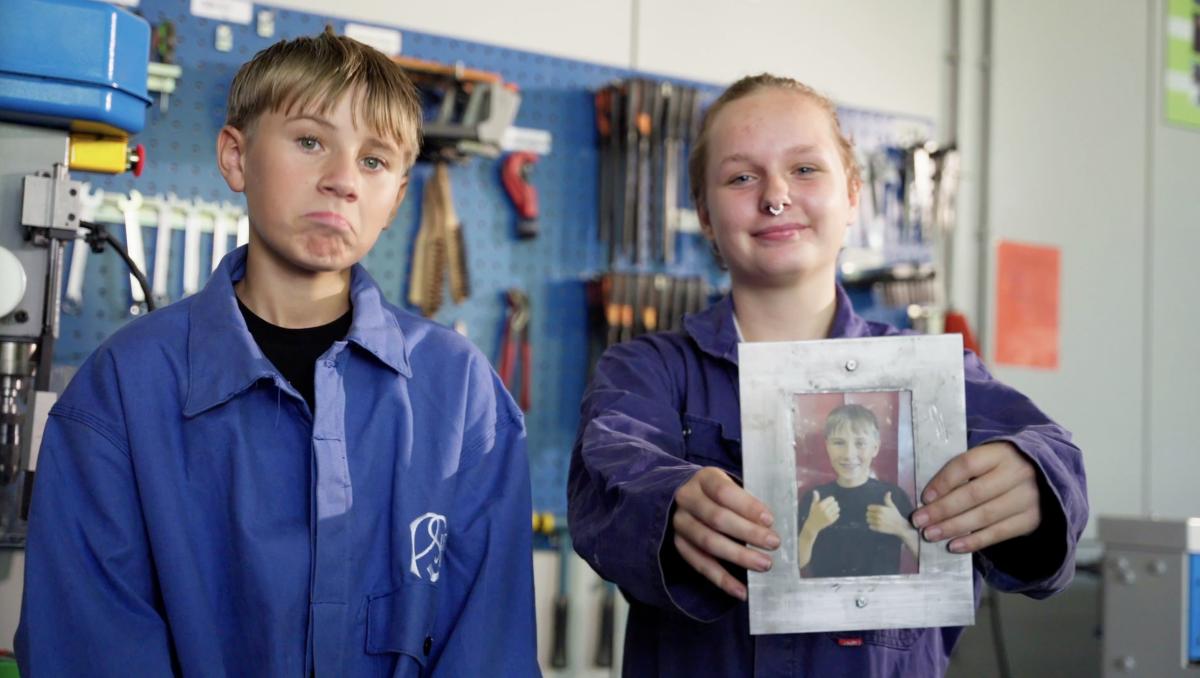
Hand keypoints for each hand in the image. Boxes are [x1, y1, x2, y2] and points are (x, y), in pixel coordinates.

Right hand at [672, 467, 779, 600]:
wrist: (688, 498)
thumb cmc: (720, 494)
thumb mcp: (731, 485)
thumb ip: (748, 499)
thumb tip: (777, 520)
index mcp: (704, 479)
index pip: (724, 491)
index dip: (747, 506)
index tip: (770, 520)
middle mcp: (686, 499)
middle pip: (717, 518)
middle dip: (748, 532)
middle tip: (774, 543)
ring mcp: (680, 523)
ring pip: (708, 542)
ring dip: (738, 556)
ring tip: (763, 565)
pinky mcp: (679, 544)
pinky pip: (699, 564)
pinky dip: (721, 579)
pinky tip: (741, 590)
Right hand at [803, 490, 839, 533]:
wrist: (813, 525)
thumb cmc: (813, 513)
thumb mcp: (813, 505)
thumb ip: (815, 498)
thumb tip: (815, 491)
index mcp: (821, 506)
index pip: (831, 499)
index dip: (831, 499)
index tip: (830, 500)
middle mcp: (825, 511)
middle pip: (835, 503)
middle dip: (834, 503)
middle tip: (832, 504)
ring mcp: (828, 516)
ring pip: (837, 509)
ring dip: (836, 508)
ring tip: (833, 508)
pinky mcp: (831, 521)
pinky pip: (837, 515)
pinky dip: (836, 513)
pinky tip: (833, 513)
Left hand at [866, 492, 907, 536]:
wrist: (900, 526)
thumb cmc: (895, 515)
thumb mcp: (892, 506)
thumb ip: (887, 499)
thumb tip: (888, 492)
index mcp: (881, 509)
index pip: (869, 508)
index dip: (871, 509)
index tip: (875, 511)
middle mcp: (879, 515)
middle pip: (867, 514)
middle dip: (870, 514)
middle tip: (875, 516)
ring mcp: (878, 522)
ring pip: (868, 520)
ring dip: (870, 520)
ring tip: (876, 520)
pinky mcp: (878, 528)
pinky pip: (870, 526)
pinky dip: (872, 526)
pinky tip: (877, 525)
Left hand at [911, 441, 1040, 552]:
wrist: (1046, 478)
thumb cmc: (1003, 466)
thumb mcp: (988, 458)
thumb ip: (964, 471)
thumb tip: (930, 496)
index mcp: (1001, 453)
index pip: (967, 465)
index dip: (943, 482)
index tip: (924, 497)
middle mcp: (1017, 474)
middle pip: (973, 494)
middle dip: (942, 510)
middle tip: (919, 521)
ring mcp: (1026, 498)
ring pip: (984, 516)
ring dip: (953, 527)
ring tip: (930, 535)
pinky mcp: (1031, 520)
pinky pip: (998, 533)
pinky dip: (974, 541)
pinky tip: (954, 546)